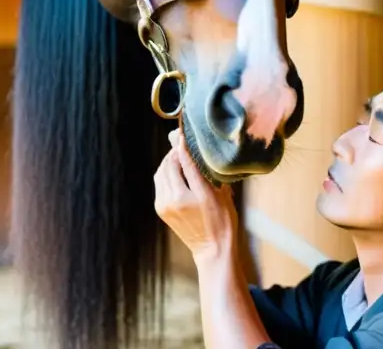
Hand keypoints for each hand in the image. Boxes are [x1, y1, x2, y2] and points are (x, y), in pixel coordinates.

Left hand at [153, 129, 238, 264]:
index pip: (182, 162)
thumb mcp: (220, 194)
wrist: (213, 249)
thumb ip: (207, 172)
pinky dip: (166, 174)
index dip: (182, 145)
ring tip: (180, 158)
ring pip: (160, 173)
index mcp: (189, 196)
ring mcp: (163, 205)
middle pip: (168, 165)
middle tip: (183, 145)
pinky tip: (176, 172)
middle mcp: (172, 200)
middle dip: (174, 153)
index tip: (182, 133)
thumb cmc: (223, 221)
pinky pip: (159, 183)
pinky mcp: (160, 209)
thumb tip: (199, 152)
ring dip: (168, 163)